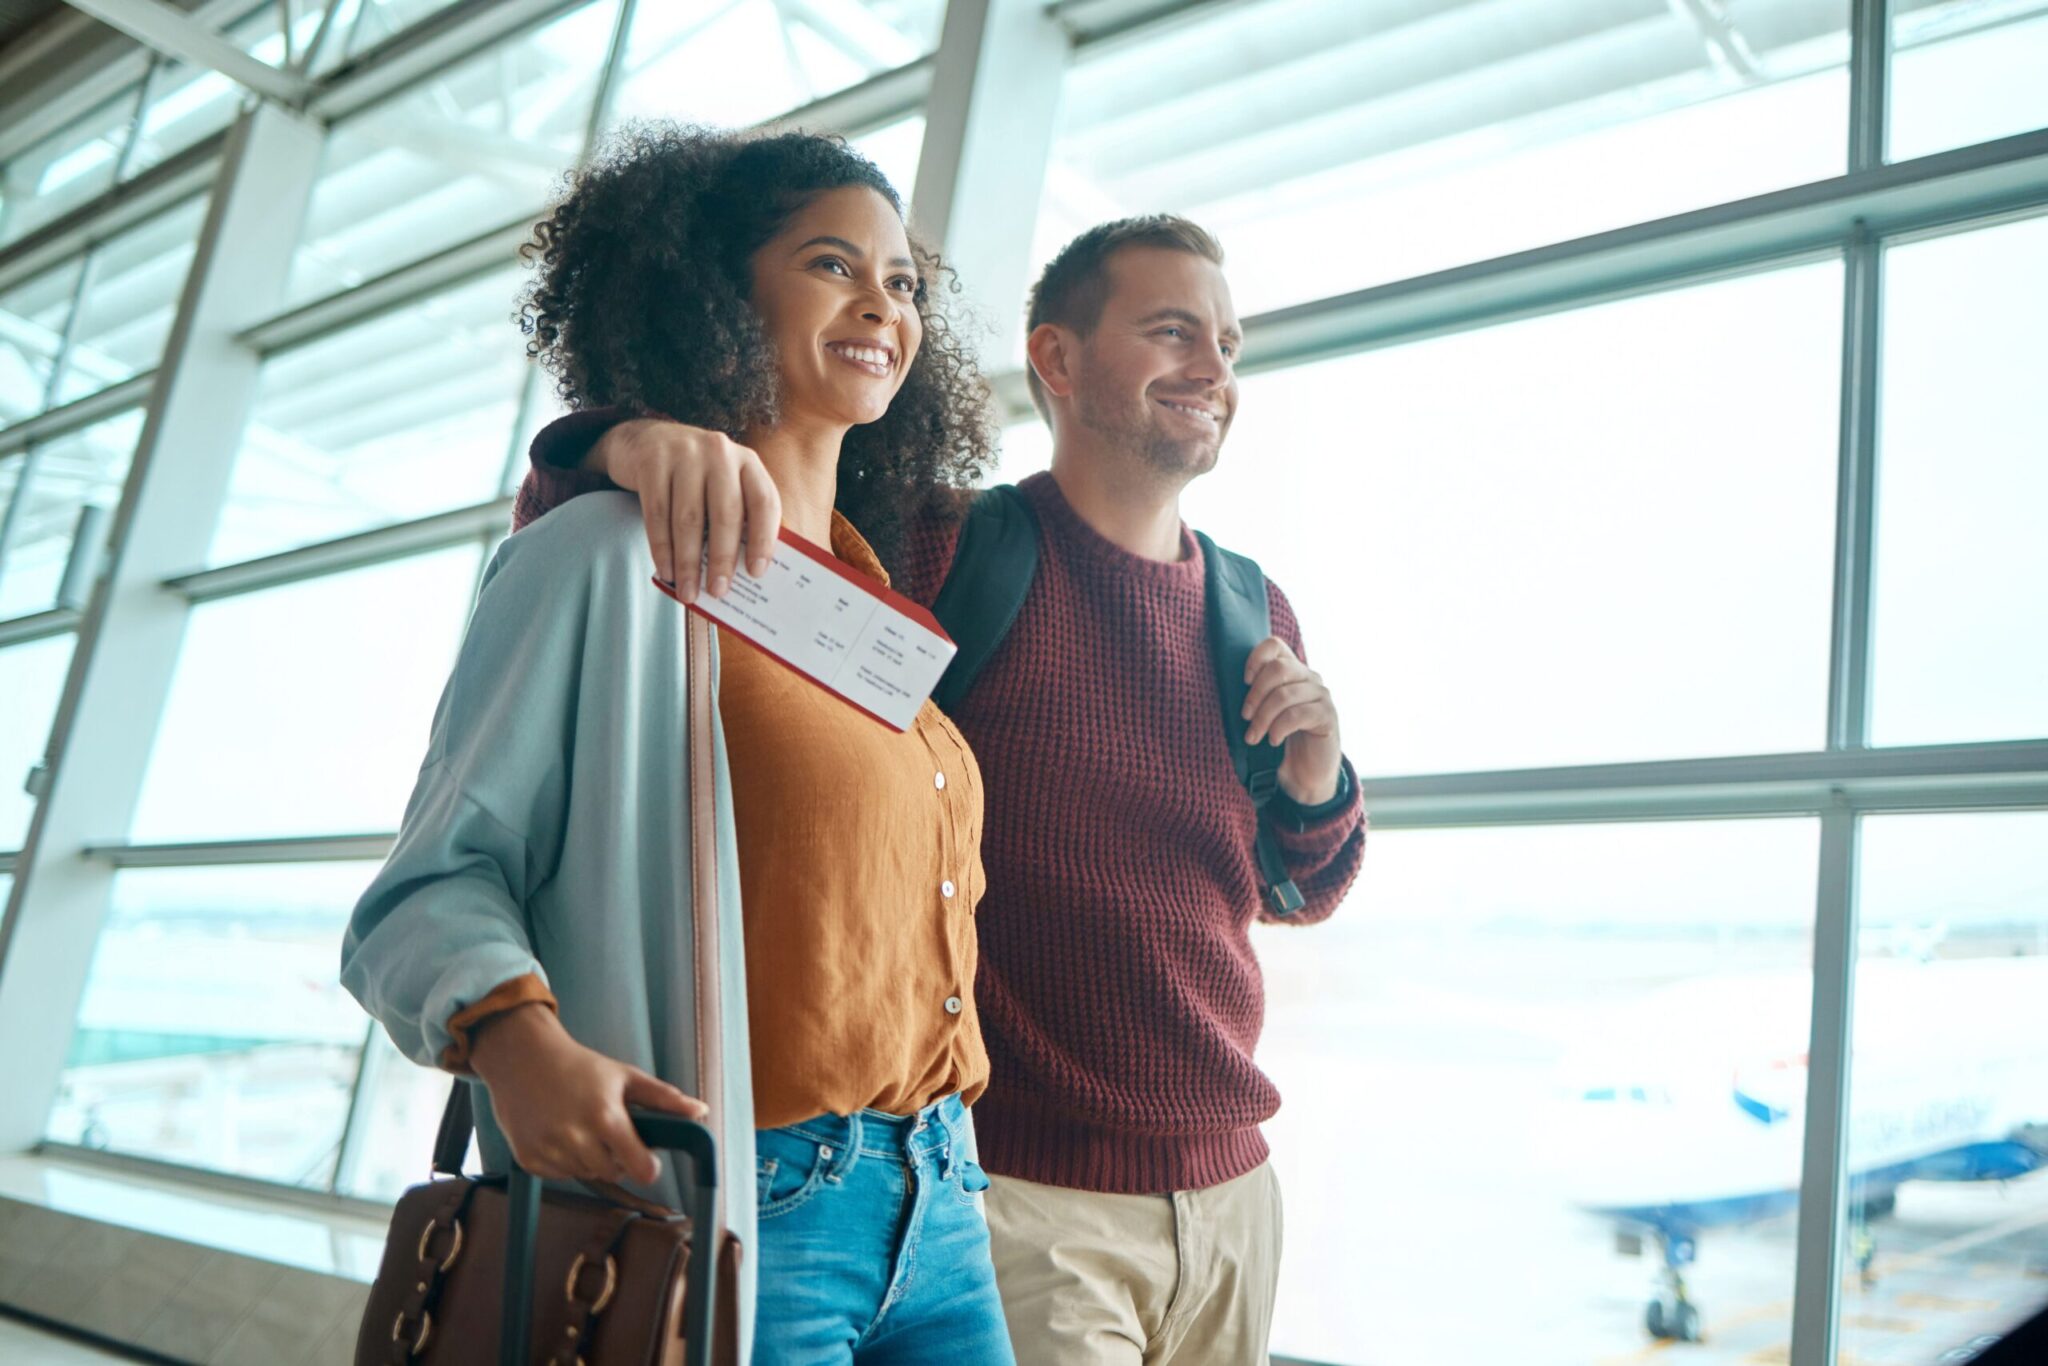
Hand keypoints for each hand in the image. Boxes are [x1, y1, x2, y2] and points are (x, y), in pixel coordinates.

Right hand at [468, 1003, 705, 1184]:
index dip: (647, 1167)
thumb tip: (701, 1112)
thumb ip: (665, 1098)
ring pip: (586, 1175)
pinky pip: (560, 1175)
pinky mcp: (528, 1159)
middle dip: (618, 1159)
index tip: (647, 1160)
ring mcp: (549, 1151)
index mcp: (605, 1118)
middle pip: (613, 1174)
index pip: (640, 1169)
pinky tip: (559, 1133)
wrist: (522, 1058)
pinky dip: (565, 1161)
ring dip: (590, 1159)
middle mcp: (576, 1138)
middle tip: (608, 1132)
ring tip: (582, 1127)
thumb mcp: (625, 1076)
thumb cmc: (580, 1066)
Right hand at [592, 418, 780, 599]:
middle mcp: (720, 452)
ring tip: (688, 591)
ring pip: (689, 518)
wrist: (646, 440)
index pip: (764, 502)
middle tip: (718, 591)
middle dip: (721, 559)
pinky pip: (657, 513)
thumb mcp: (723, 484)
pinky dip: (661, 547)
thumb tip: (745, 575)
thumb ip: (738, 517)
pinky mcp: (652, 461)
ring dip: (688, 561)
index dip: (763, 539)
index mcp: (747, 462)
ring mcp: (684, 453)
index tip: (756, 573)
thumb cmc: (695, 477)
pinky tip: (666, 570)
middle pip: (725, 514)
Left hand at [1241, 636, 1342, 805]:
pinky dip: (1279, 728)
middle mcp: (1309, 678)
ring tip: (1253, 737)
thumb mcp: (1262, 714)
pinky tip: (1273, 740)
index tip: (1244, 681)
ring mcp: (1321, 696)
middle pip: (1278, 668)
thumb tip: (1228, 686)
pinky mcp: (1328, 716)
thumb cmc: (1279, 741)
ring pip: (1285, 694)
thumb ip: (1255, 696)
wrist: (1304, 775)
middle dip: (1255, 695)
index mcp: (1291, 671)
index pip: (1275, 645)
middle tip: (1245, 718)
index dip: (1255, 658)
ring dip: (1263, 718)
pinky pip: (1298, 714)